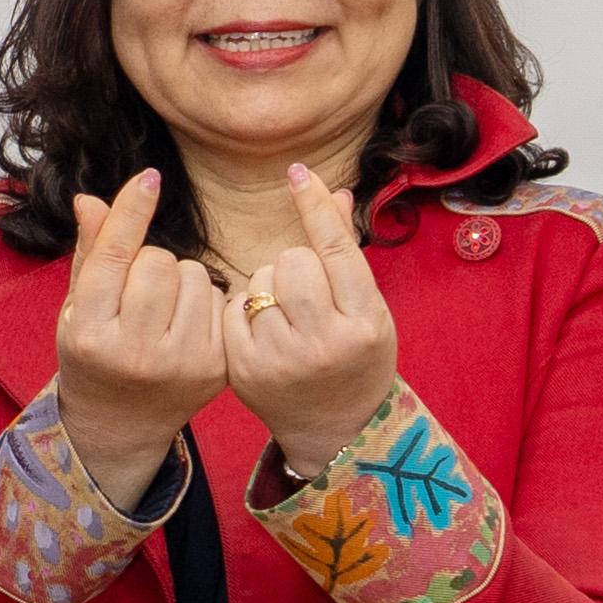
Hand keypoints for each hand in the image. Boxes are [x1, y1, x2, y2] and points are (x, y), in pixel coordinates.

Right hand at [46, 169, 241, 459]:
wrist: (121, 423)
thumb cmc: (94, 352)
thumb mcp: (78, 307)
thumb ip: (90, 254)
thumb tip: (88, 198)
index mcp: (91, 336)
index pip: (114, 259)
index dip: (131, 213)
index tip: (149, 176)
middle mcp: (135, 353)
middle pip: (158, 262)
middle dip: (149, 262)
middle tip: (136, 291)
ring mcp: (180, 364)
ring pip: (193, 275)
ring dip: (178, 279)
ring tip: (161, 310)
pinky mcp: (215, 368)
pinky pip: (217, 299)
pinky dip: (202, 301)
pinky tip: (185, 325)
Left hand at [219, 158, 399, 459]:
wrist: (339, 429)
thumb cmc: (358, 357)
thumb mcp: (369, 308)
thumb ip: (347, 253)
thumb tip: (335, 191)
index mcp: (365, 322)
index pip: (334, 250)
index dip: (315, 207)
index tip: (297, 173)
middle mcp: (325, 343)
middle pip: (291, 262)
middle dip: (293, 266)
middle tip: (304, 294)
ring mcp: (282, 360)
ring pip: (258, 282)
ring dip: (267, 286)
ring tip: (286, 317)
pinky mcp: (245, 372)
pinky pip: (234, 310)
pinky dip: (244, 310)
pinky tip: (263, 331)